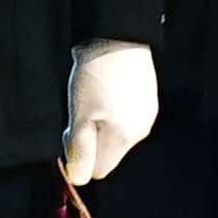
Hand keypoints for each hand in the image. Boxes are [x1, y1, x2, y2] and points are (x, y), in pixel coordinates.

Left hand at [63, 40, 157, 184]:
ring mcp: (146, 114)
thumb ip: (80, 149)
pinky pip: (124, 115)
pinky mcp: (147, 98)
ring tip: (93, 94)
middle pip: (107, 151)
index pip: (98, 170)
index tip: (71, 129)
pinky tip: (105, 87)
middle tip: (80, 109)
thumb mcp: (80, 115)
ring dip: (99, 122)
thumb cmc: (95, 76)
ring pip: (115, 133)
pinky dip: (110, 108)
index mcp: (124, 138)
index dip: (79, 155)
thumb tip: (78, 179)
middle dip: (90, 138)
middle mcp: (140, 131)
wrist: (117, 37)